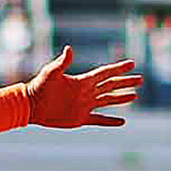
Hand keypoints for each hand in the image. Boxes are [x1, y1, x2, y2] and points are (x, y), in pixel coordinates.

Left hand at [26, 46, 141, 128]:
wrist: (31, 107)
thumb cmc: (39, 87)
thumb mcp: (51, 73)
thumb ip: (62, 63)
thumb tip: (70, 49)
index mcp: (82, 81)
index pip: (105, 73)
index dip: (118, 68)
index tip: (131, 64)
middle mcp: (86, 92)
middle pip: (110, 86)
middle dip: (125, 82)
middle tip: (140, 79)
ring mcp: (84, 105)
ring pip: (107, 101)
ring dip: (121, 98)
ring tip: (135, 96)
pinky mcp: (80, 119)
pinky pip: (99, 120)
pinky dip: (110, 121)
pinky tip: (122, 121)